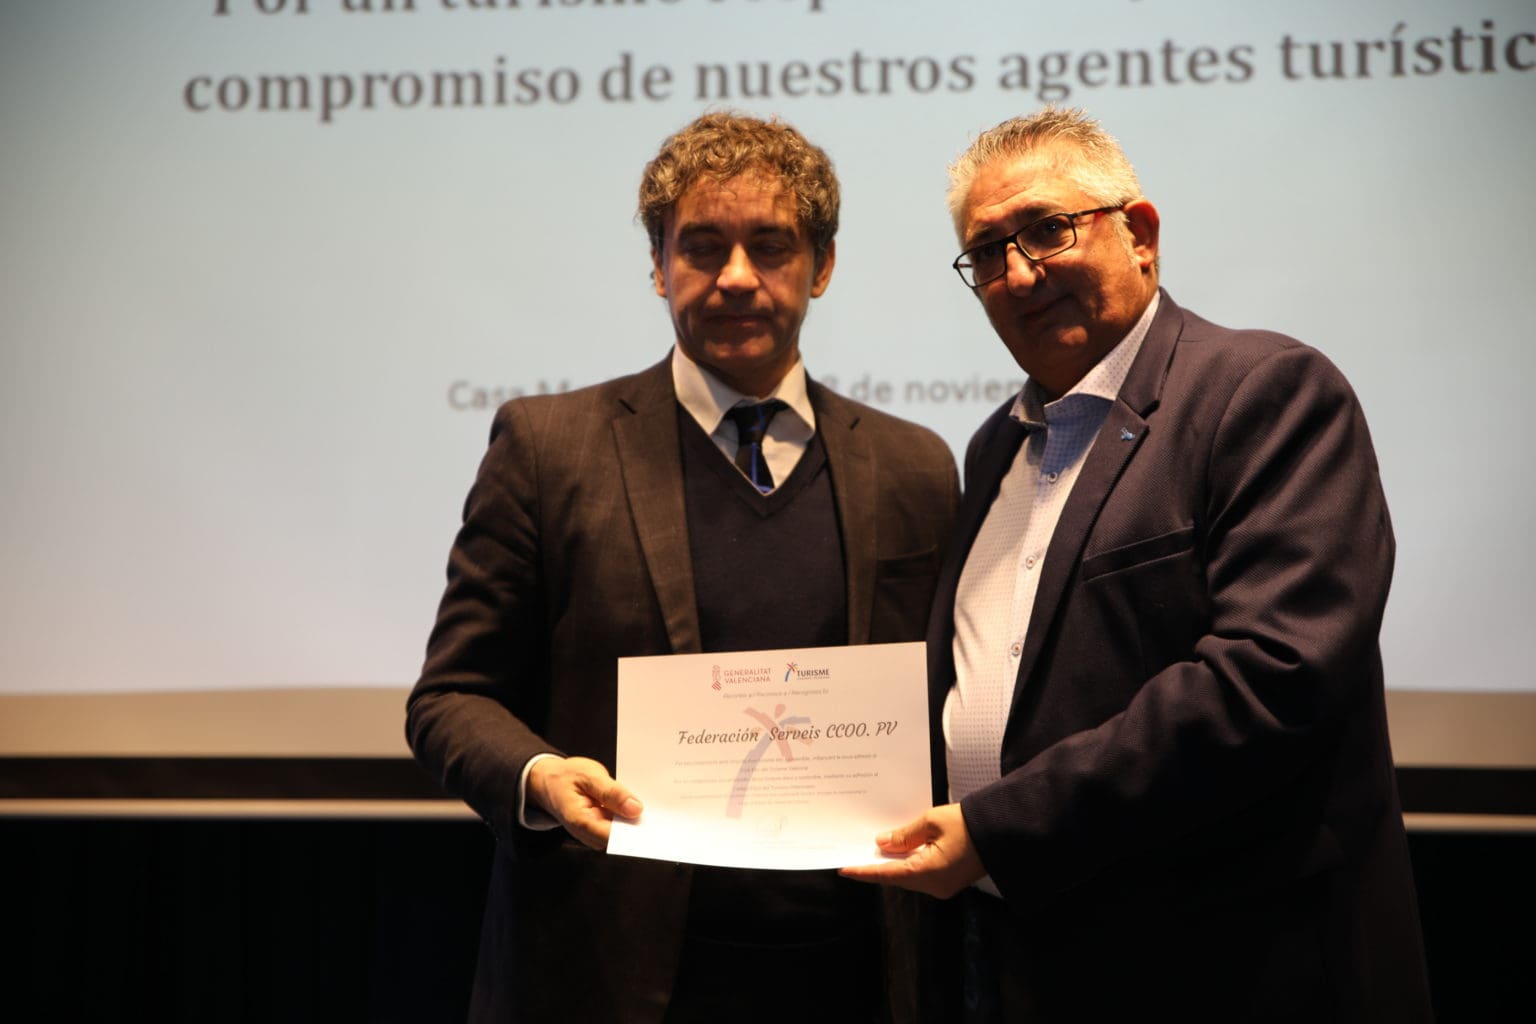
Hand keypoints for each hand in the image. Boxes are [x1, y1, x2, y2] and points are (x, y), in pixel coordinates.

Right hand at [526, 756, 642, 849]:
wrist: (547, 781)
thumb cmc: (565, 777)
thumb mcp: (589, 775)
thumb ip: (612, 792)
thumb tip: (635, 809)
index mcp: (580, 821)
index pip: (613, 836)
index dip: (634, 831)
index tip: (653, 822)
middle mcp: (586, 834)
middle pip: (620, 838)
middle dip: (637, 825)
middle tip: (655, 810)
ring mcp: (592, 833)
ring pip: (620, 834)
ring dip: (633, 820)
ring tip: (645, 803)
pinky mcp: (598, 828)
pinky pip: (617, 827)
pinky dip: (627, 817)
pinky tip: (634, 804)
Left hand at [839, 803, 985, 898]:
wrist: (1002, 831)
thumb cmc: (969, 823)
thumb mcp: (931, 822)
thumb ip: (904, 835)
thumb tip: (883, 844)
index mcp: (928, 873)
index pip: (887, 874)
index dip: (864, 871)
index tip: (844, 869)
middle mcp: (934, 886)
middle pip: (897, 877)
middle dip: (877, 867)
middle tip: (855, 855)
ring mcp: (943, 886)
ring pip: (909, 877)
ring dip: (893, 865)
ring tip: (874, 851)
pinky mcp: (950, 882)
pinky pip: (921, 875)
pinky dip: (908, 865)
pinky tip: (899, 852)